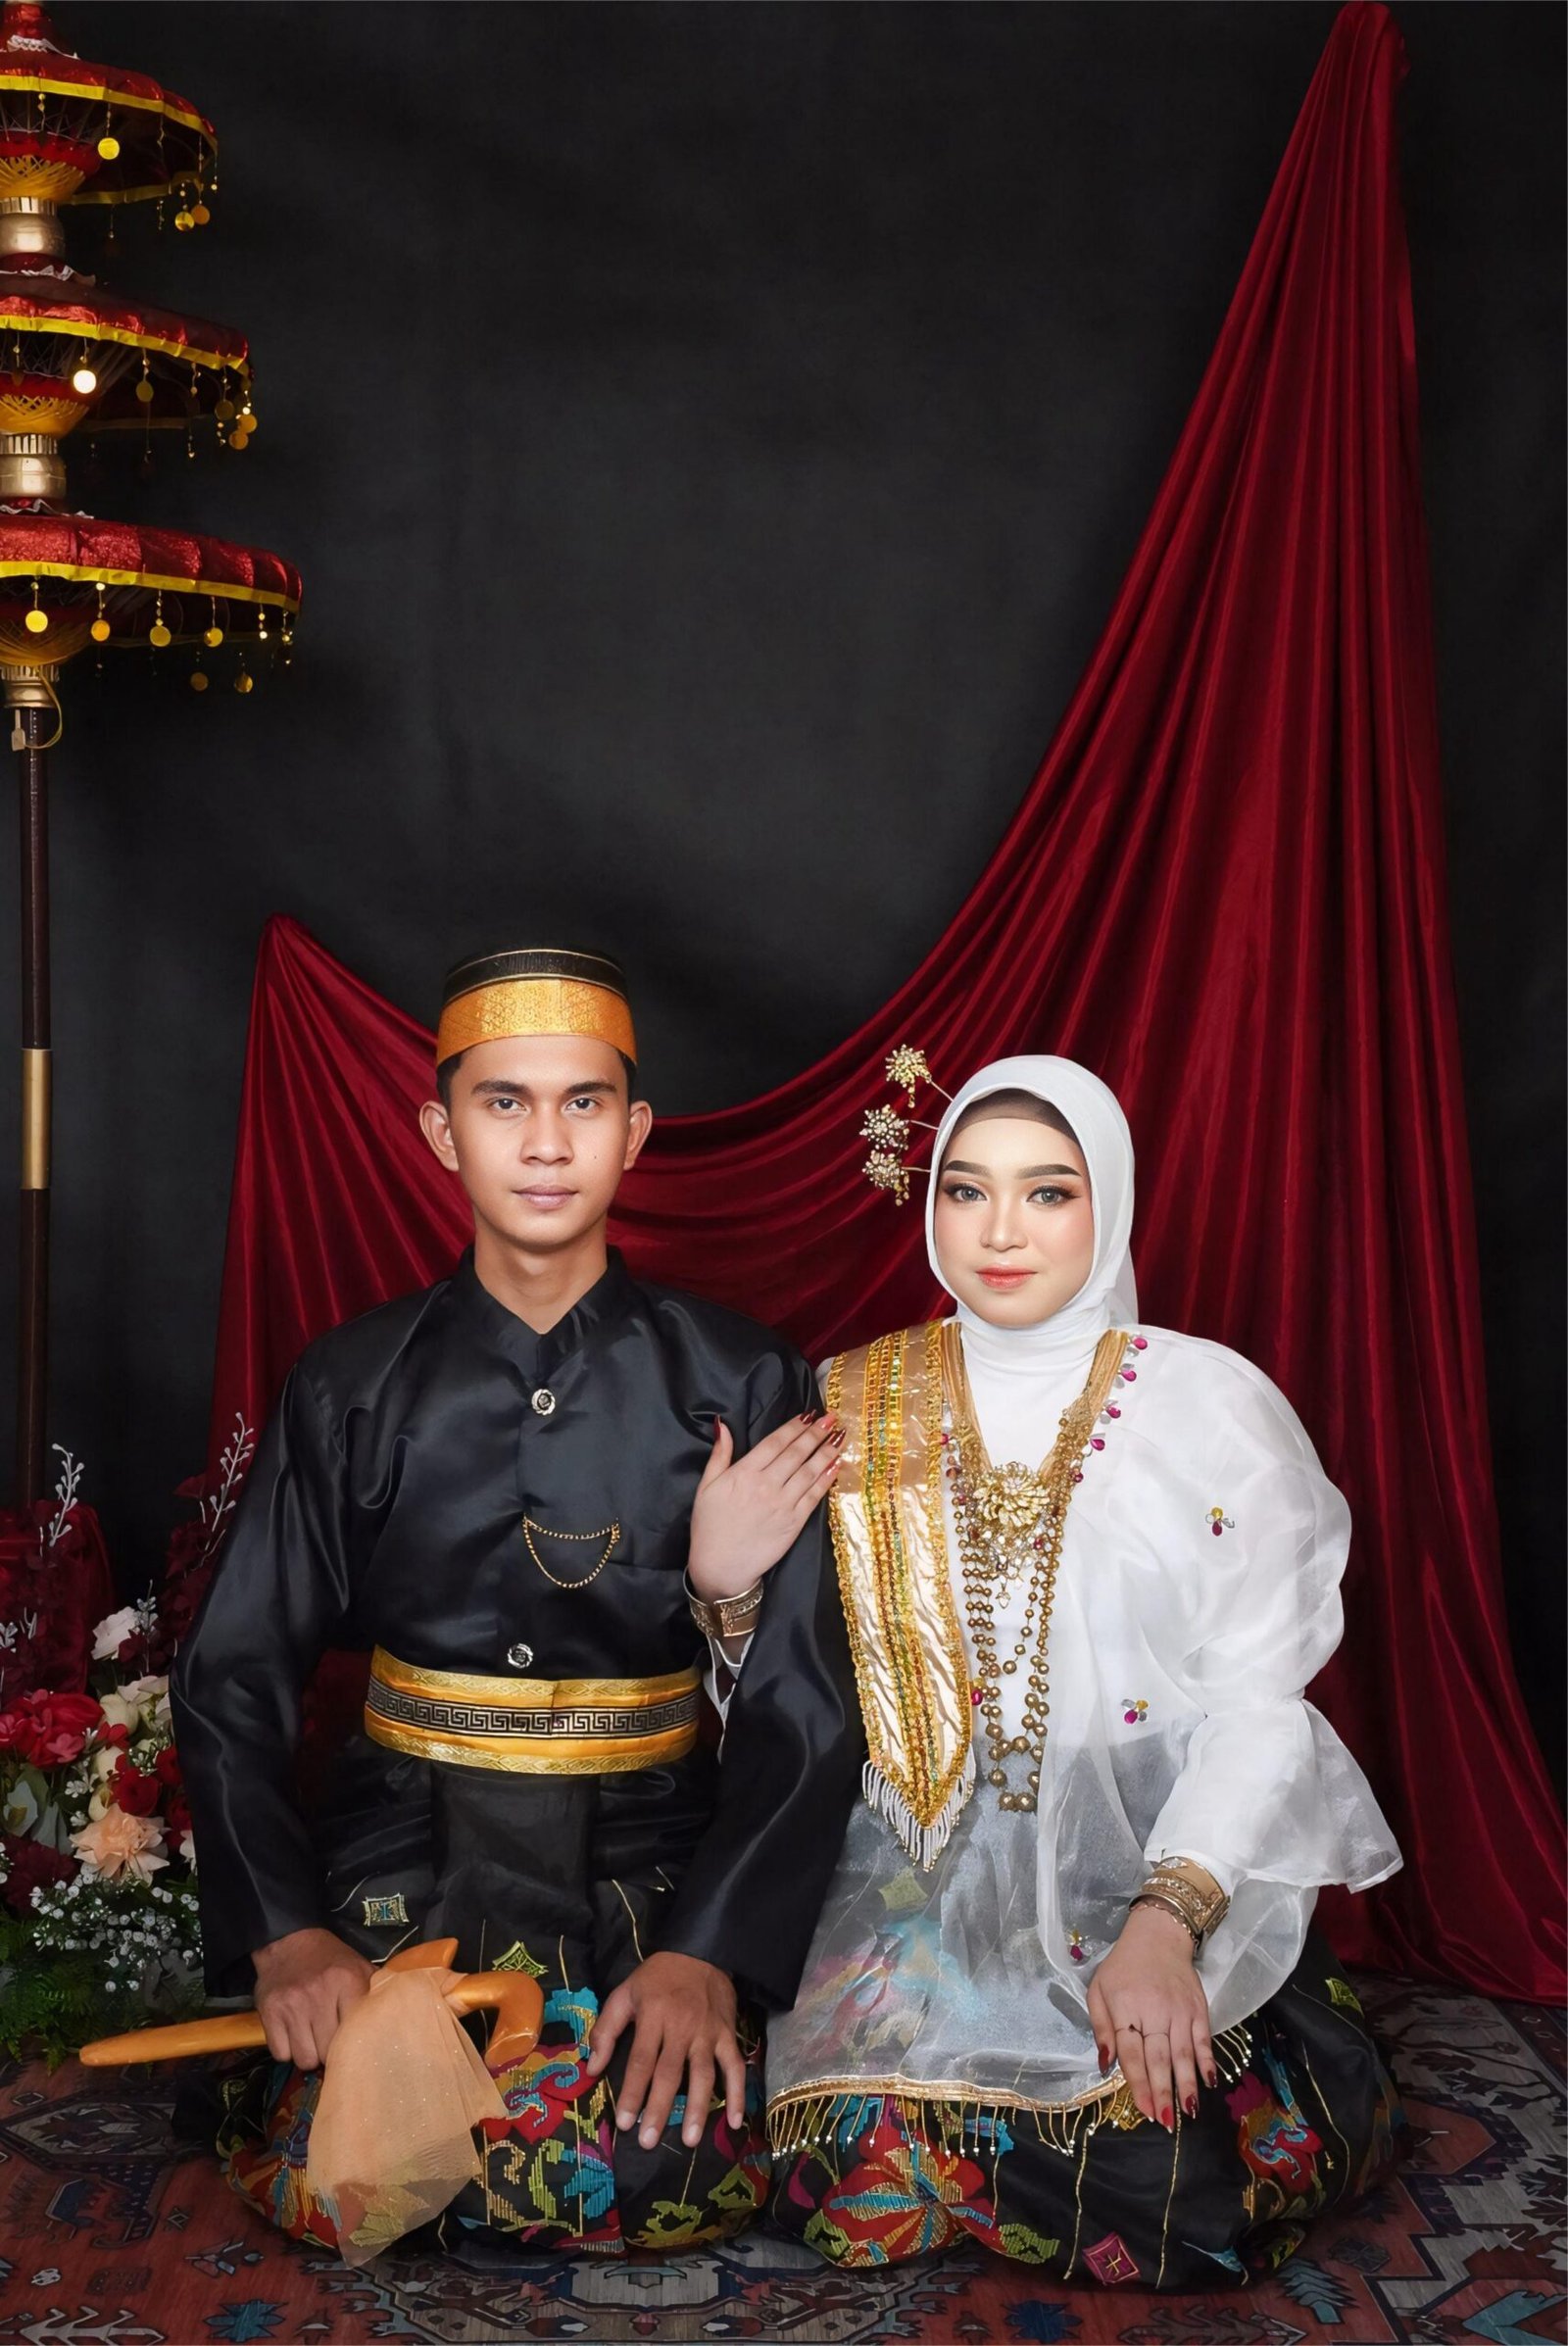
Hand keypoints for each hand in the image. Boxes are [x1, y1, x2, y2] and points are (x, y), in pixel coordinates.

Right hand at [252, 1926, 371, 2068]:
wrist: (289, 1941)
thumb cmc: (329, 1960)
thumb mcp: (359, 1967)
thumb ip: (374, 1993)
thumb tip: (392, 2024)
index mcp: (348, 1981)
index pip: (355, 2035)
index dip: (353, 2044)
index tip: (352, 2043)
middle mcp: (319, 1994)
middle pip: (328, 2053)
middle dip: (329, 2053)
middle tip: (328, 2039)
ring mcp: (292, 2005)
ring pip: (304, 2059)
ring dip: (308, 2054)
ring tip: (311, 2038)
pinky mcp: (269, 2013)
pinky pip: (281, 2054)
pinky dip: (287, 2050)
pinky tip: (293, 2035)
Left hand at [585, 1950, 744, 2149]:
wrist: (700, 1950)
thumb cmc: (657, 1977)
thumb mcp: (625, 1993)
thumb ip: (606, 2030)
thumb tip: (592, 2069)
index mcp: (654, 2016)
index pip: (641, 2061)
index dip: (632, 2093)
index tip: (623, 2122)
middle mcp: (682, 2027)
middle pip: (669, 2074)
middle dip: (658, 2109)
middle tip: (648, 2141)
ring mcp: (709, 2033)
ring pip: (703, 2075)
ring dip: (696, 2108)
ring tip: (689, 2140)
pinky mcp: (728, 2034)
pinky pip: (735, 2067)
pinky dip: (738, 2093)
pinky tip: (735, 2121)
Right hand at [687, 1410, 843, 1601]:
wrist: (720, 1566)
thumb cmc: (710, 1526)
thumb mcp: (706, 1486)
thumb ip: (719, 1454)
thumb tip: (722, 1424)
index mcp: (744, 1473)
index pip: (776, 1442)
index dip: (794, 1426)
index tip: (809, 1414)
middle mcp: (767, 1485)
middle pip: (797, 1453)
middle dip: (816, 1433)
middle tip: (831, 1418)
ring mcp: (783, 1504)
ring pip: (810, 1471)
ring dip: (826, 1452)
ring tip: (839, 1437)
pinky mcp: (794, 1522)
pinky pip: (814, 1495)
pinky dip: (827, 1479)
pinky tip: (836, 1466)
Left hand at [1086, 1903, 1214, 2128]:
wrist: (1159, 1935)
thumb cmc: (1123, 1967)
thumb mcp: (1099, 1990)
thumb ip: (1100, 2028)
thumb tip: (1105, 2065)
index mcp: (1126, 2008)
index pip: (1132, 2052)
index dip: (1138, 2083)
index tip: (1143, 2109)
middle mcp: (1155, 2012)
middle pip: (1159, 2058)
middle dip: (1163, 2091)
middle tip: (1165, 2121)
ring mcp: (1180, 2011)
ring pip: (1184, 2054)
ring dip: (1186, 2085)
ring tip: (1188, 2112)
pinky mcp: (1199, 2008)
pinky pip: (1204, 2039)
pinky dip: (1207, 2061)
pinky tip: (1209, 2082)